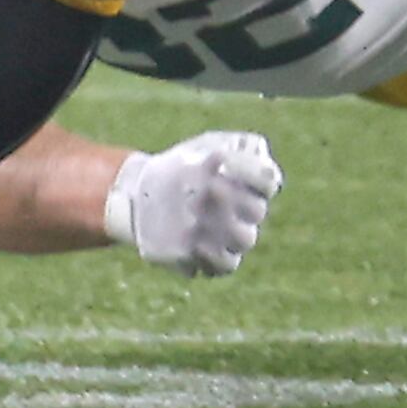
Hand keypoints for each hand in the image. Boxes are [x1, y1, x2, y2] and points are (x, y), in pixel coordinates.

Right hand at [104, 131, 283, 277]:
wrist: (134, 196)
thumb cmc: (183, 167)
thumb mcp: (211, 143)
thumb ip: (249, 149)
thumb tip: (272, 174)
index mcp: (216, 161)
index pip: (268, 178)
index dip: (263, 181)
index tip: (250, 183)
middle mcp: (209, 192)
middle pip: (257, 211)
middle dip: (246, 207)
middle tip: (226, 204)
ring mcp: (197, 225)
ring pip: (246, 239)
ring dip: (237, 233)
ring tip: (219, 224)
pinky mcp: (186, 252)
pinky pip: (226, 264)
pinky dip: (222, 257)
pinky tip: (210, 245)